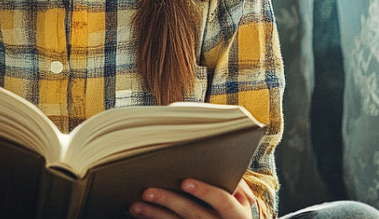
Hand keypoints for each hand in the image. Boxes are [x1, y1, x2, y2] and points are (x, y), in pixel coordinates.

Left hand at [128, 178, 256, 218]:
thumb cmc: (234, 210)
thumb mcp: (242, 200)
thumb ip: (234, 183)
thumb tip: (218, 163)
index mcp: (237, 214)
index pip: (223, 201)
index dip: (205, 191)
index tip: (185, 182)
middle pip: (194, 214)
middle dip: (169, 202)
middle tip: (148, 191)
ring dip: (155, 214)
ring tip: (136, 205)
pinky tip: (142, 214)